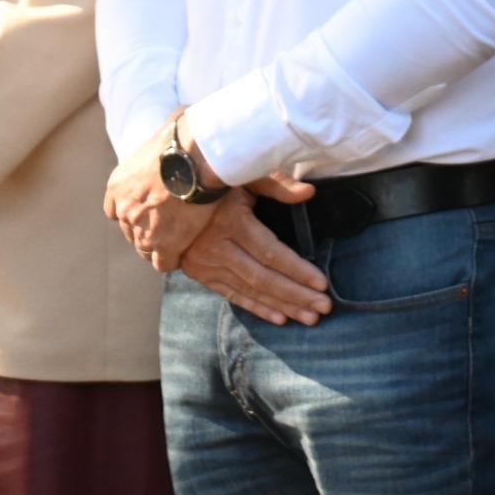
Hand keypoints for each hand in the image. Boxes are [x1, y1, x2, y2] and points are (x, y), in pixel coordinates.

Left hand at [103, 114, 220, 270]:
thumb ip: (166, 129)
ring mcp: (143, 229)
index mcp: (118, 184)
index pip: (114, 208)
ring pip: (145, 249)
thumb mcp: (166, 125)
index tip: (148, 207)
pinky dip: (173, 258)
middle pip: (129, 230)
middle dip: (146, 228)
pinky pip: (163, 262)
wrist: (195, 155)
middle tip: (168, 225)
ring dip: (158, 246)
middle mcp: (124, 209)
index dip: (133, 208)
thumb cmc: (185, 135)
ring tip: (177, 242)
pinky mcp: (166, 243)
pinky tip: (185, 251)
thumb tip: (181, 115)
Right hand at [178, 182, 332, 326]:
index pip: (270, 253)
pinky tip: (279, 318)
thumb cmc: (216, 182)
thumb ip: (277, 185)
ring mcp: (207, 265)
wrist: (171, 195)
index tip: (321, 284)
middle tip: (323, 308)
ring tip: (309, 318)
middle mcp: (218, 249)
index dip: (297, 269)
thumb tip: (309, 192)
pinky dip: (256, 307)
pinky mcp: (201, 274)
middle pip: (263, 278)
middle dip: (296, 295)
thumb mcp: (245, 177)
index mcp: (233, 223)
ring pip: (249, 291)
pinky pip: (231, 295)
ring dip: (281, 306)